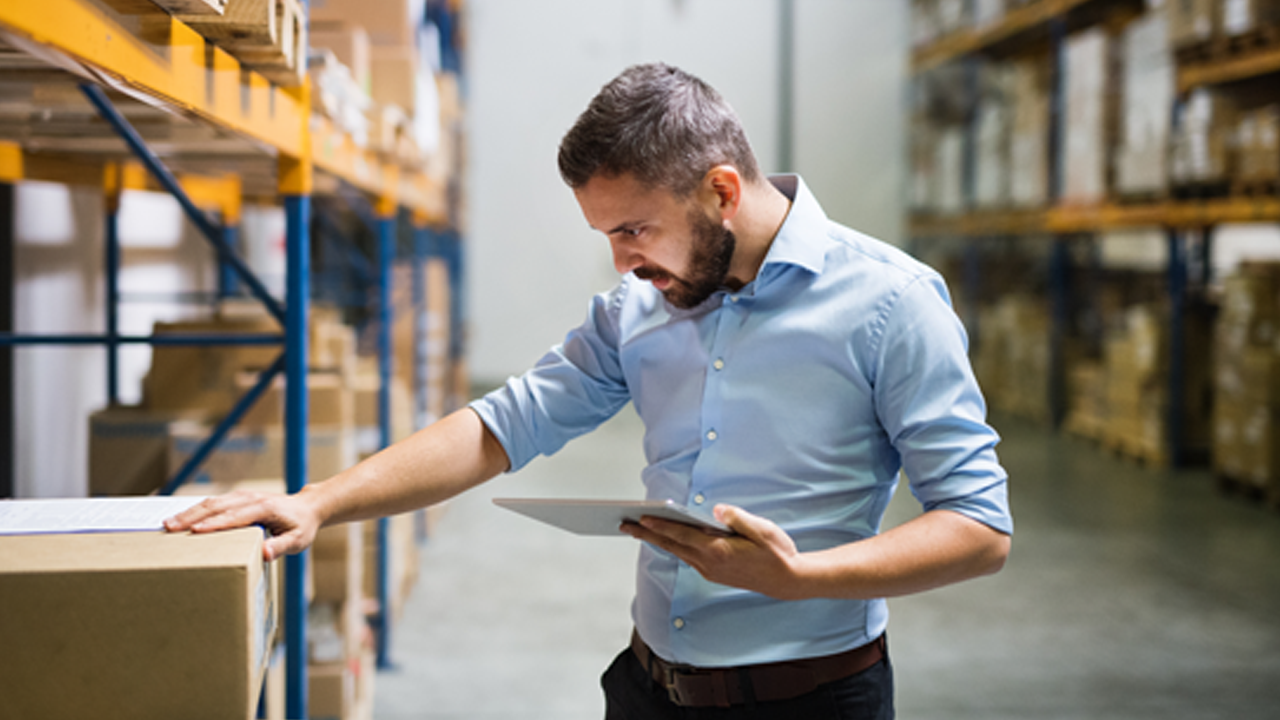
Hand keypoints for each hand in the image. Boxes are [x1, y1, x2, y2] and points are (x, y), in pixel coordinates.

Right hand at [164, 489, 321, 561]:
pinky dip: (196, 509)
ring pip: (212, 502)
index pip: (234, 516)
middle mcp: (251, 499)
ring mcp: (243, 496)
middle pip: (217, 506)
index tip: (194, 531)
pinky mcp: (238, 498)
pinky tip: (182, 518)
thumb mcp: (297, 540)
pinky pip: (215, 502)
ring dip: (190, 512)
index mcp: (264, 508)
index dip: (214, 524)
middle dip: (192, 516)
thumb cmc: (302, 526)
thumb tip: (264, 553)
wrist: (307, 507)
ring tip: (168, 524)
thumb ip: (281, 546)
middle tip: (169, 528)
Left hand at [621, 504, 809, 599]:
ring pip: (677, 552)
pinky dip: (673, 546)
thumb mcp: (762, 529)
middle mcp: (710, 564)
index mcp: (719, 551)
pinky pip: (687, 557)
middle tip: (624, 524)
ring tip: (639, 529)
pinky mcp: (714, 573)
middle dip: (646, 534)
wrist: (788, 580)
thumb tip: (715, 509)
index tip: (641, 517)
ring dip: (657, 540)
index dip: (660, 525)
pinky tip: (666, 538)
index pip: (682, 536)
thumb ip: (737, 517)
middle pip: (672, 546)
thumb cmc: (777, 552)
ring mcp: (711, 571)